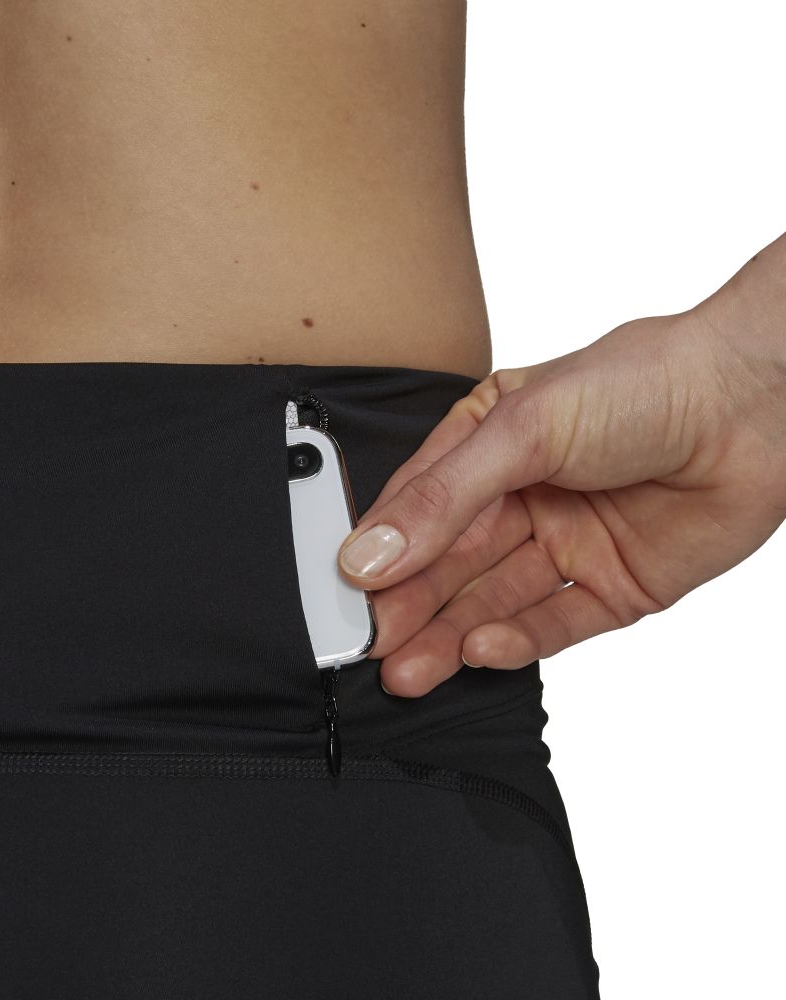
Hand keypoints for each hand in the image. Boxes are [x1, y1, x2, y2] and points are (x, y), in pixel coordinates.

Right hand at [336, 297, 785, 696]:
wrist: (756, 400)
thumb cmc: (639, 383)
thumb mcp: (520, 429)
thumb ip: (443, 498)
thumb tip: (371, 550)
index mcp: (485, 445)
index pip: (417, 508)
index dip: (379, 552)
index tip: (344, 593)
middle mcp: (521, 497)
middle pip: (451, 564)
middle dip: (409, 607)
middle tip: (369, 645)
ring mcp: (566, 544)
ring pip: (494, 601)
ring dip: (450, 637)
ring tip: (407, 669)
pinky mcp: (612, 585)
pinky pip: (555, 622)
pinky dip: (518, 640)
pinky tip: (479, 650)